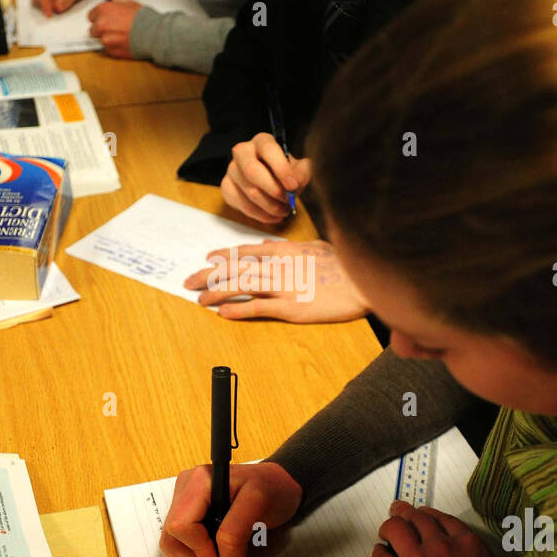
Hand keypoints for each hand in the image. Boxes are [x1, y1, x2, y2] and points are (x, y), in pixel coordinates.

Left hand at [87, 0, 142, 57]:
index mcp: (103, 10)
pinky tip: (124, 42)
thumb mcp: (128, 3)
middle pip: (93, 29)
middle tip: (114, 29)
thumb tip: (113, 7)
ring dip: (108, 39)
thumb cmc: (144, 19)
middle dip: (102, 29)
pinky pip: (108, 49)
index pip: (91, 16)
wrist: (153, 34)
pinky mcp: (111, 50)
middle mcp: (101, 24)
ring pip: (100, 40)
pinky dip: (114, 47)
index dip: (99, 18)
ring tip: (121, 36)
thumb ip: (115, 6)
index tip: (104, 20)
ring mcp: (105, 39)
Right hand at [160, 462, 301, 556]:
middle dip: (194, 555)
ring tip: (219, 554)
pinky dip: (195, 549)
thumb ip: (236, 534)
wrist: (275, 483)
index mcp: (200, 481)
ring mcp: (184, 498)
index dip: (199, 549)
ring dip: (193, 555)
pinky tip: (214, 546)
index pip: (181, 525)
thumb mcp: (259, 505)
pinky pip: (179, 537)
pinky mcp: (187, 509)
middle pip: (171, 534)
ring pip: (171, 539)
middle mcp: (186, 487)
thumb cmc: (270, 487)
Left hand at [184, 238, 369, 322]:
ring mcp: (285, 287)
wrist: (367, 282)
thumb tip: (268, 243)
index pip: (246, 250)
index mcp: (286, 249)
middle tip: (189, 283)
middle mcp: (280, 265)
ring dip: (217, 293)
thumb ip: (291, 246)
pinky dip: (238, 310)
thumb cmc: (347, 264)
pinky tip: (222, 313)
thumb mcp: (317, 247)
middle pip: (236, 269)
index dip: (224, 255)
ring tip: (200, 300)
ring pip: (241, 287)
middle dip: (209, 275)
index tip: (207, 258)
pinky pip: (258, 308)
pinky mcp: (292, 308)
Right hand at [222, 132, 311, 224]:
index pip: (268, 150)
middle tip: (287, 201)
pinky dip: (260, 215)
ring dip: (270, 206)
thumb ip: (302, 172)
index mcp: (262, 141)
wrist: (270, 179)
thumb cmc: (284, 171)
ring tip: (283, 210)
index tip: (293, 186)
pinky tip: (272, 216)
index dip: (281, 168)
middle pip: (252, 171)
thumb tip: (296, 181)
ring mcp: (231, 169)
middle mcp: (242, 151)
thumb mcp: (297, 168)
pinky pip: (241, 205)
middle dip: (273, 190)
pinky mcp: (226, 187)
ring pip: (249, 191)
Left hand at [373, 502, 525, 556]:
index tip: (422, 516)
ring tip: (386, 532)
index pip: (442, 519)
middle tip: (398, 513)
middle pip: (416, 519)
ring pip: (395, 529)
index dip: (429, 515)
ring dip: (389, 527)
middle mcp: (442, 546)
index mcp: (469, 545)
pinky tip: (380, 555)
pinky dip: (379, 553)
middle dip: (406, 514)